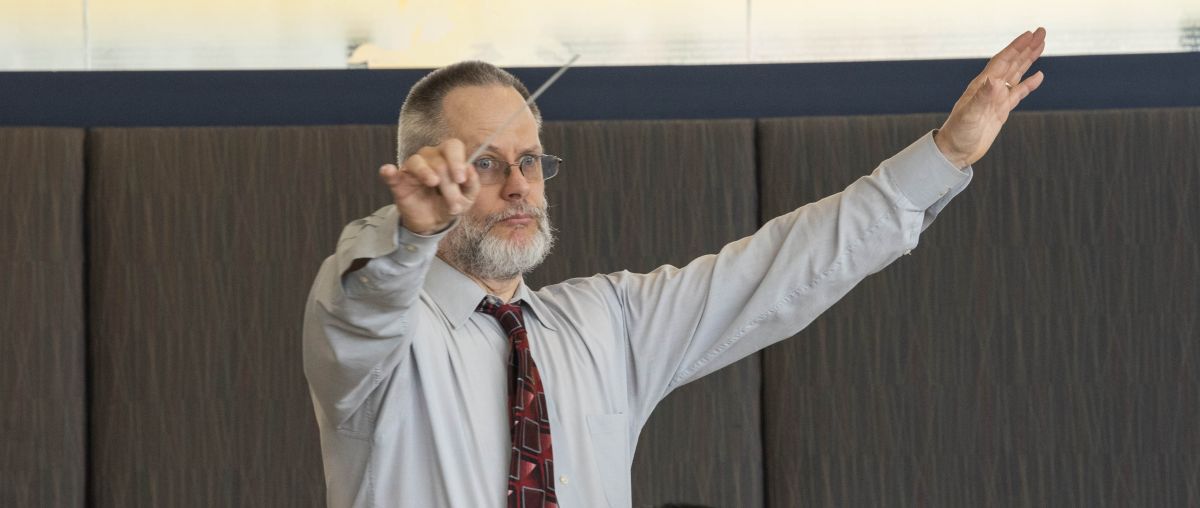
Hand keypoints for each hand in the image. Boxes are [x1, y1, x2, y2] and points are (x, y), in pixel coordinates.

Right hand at [379, 139, 480, 234]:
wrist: (433, 221)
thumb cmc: (451, 203)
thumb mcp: (468, 198)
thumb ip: (472, 184)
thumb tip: (469, 170)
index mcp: (449, 157)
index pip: (453, 146)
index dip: (457, 160)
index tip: (460, 179)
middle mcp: (430, 157)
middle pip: (439, 161)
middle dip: (448, 183)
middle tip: (453, 204)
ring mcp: (412, 168)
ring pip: (417, 161)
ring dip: (426, 173)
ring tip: (433, 184)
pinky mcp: (398, 182)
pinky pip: (392, 174)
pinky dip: (389, 172)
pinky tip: (388, 170)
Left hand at [936, 27, 1046, 168]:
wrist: (955, 151)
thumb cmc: (958, 133)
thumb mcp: (969, 115)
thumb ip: (982, 98)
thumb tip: (995, 81)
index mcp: (982, 86)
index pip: (1002, 61)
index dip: (1016, 47)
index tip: (1030, 35)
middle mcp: (990, 89)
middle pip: (1012, 63)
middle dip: (1026, 48)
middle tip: (1041, 32)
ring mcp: (996, 99)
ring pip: (1016, 74)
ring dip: (1028, 60)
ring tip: (1041, 45)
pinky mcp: (1001, 111)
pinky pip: (1018, 93)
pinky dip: (1029, 84)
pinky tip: (1039, 76)